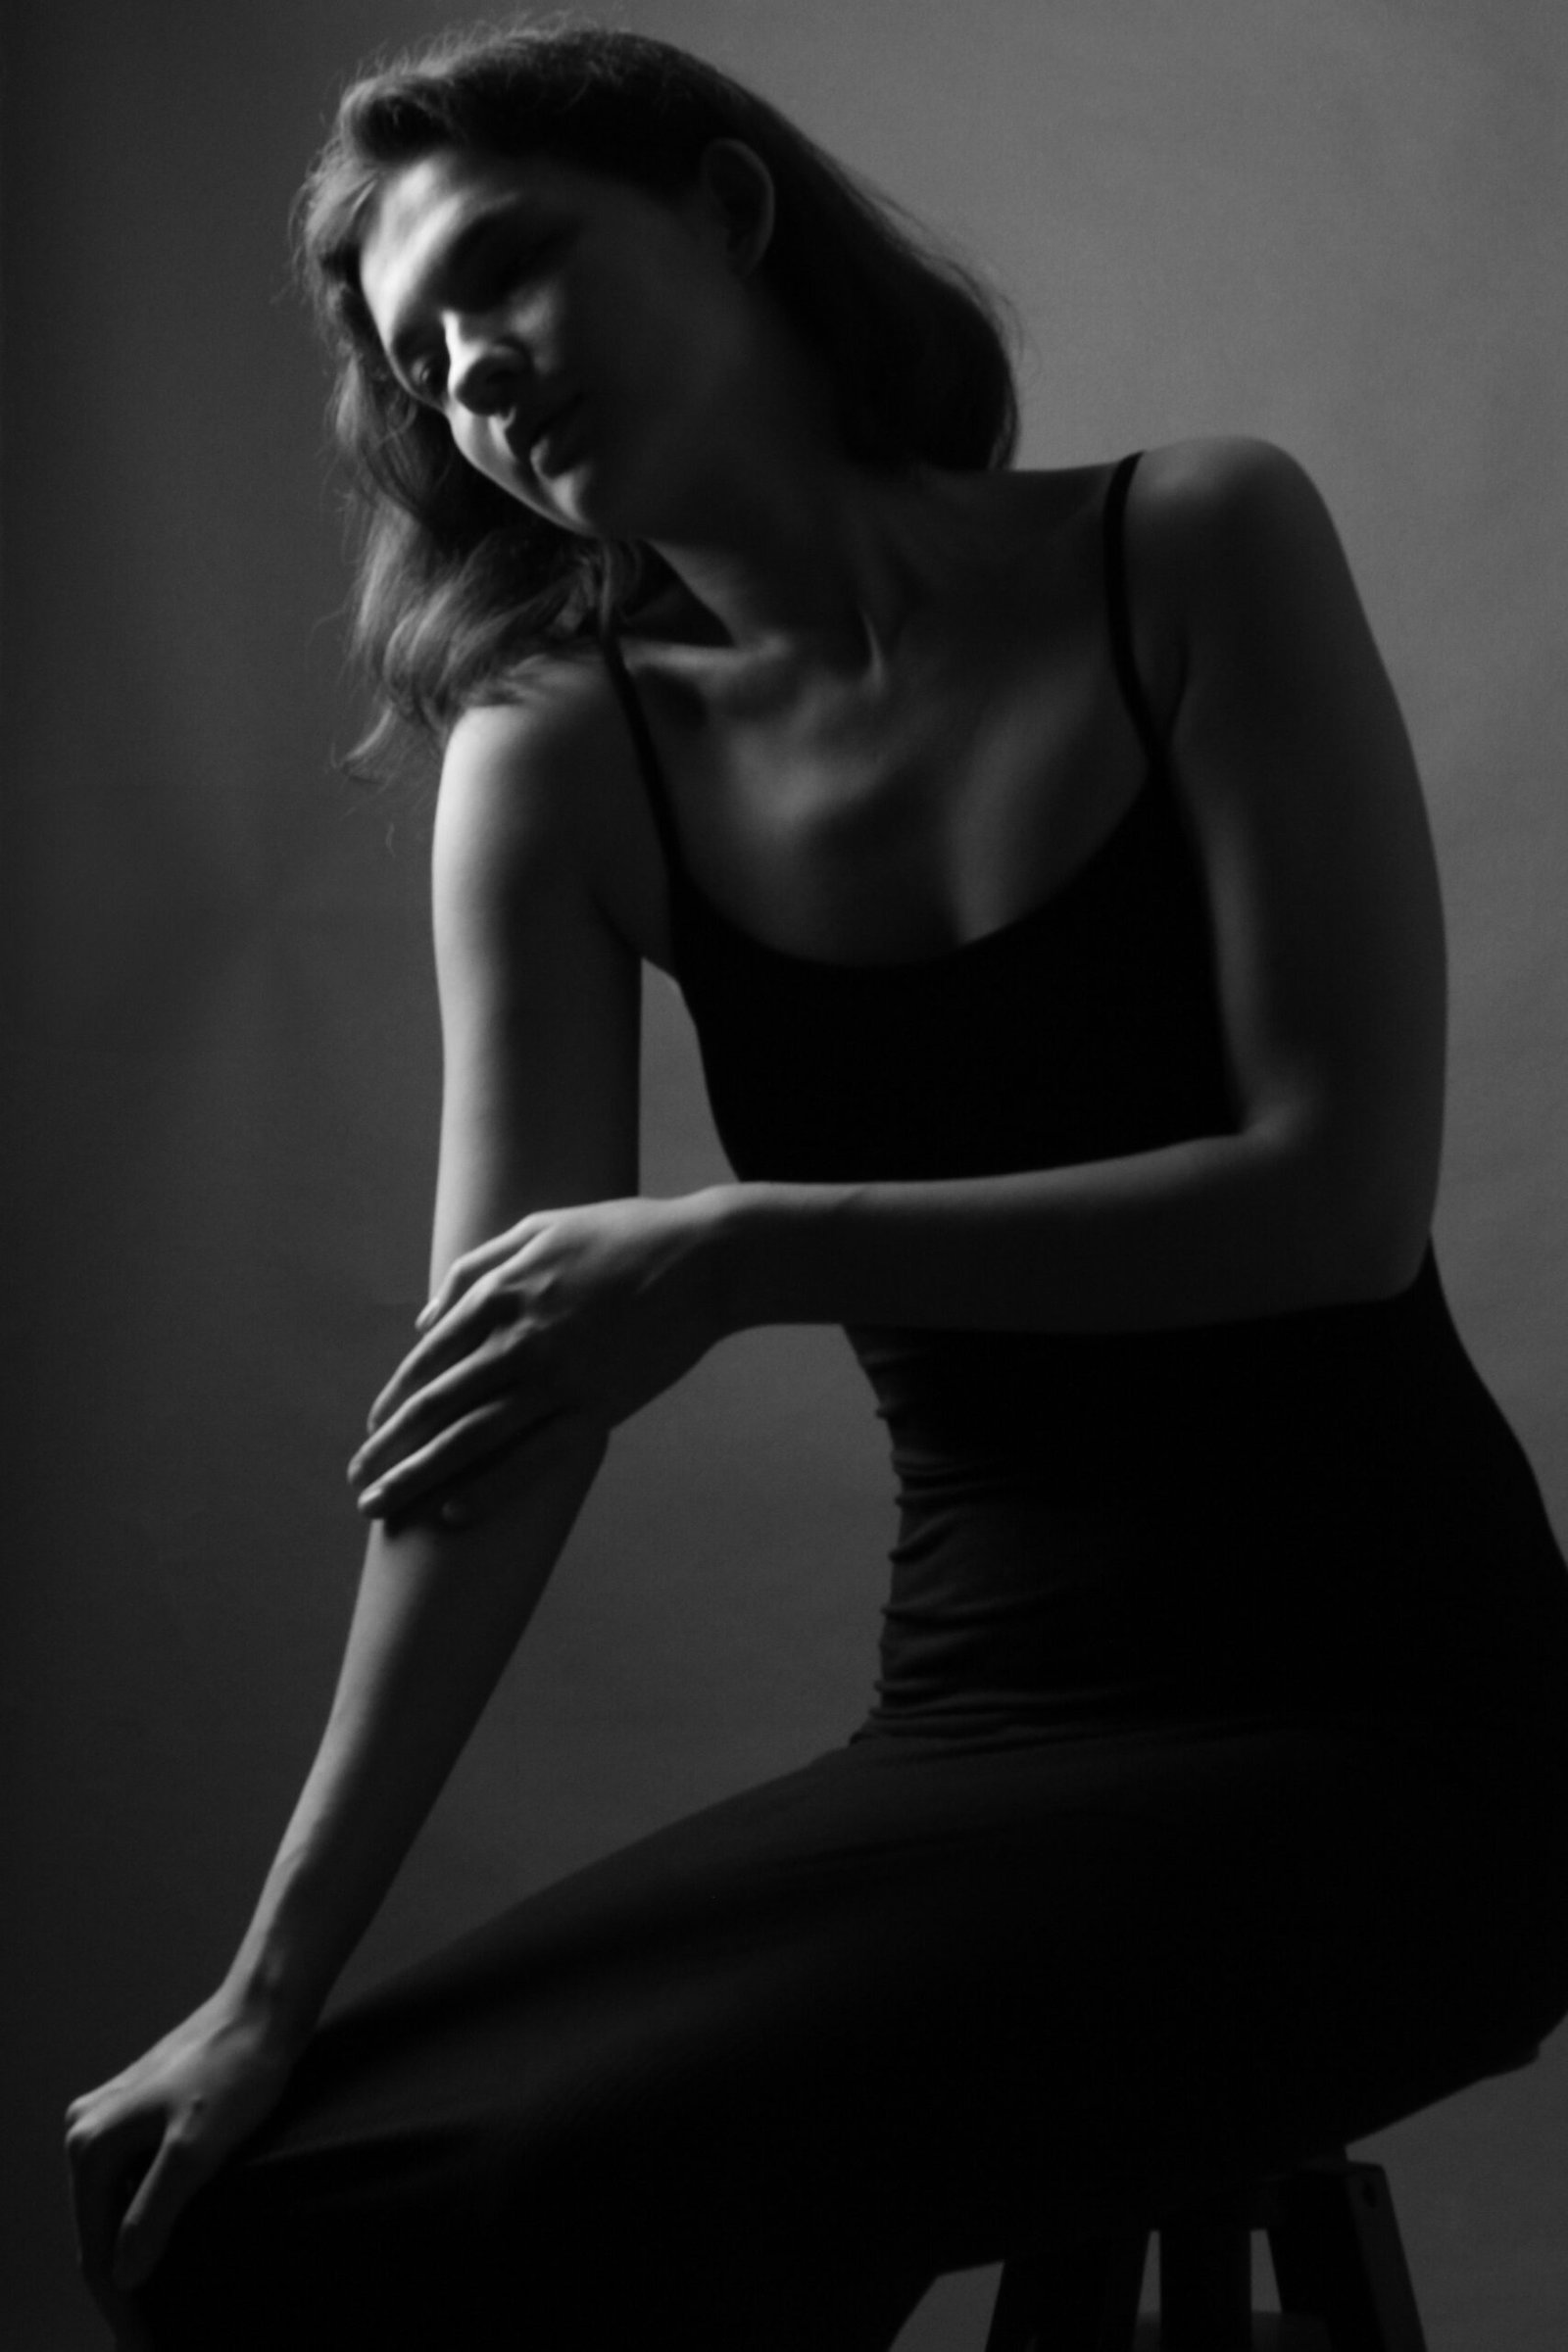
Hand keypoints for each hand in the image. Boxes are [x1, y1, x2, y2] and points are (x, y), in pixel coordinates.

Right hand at [64, 1990, 298, 2335]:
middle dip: (125, 2284)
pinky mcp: (143, 2112)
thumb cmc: (238, 2069)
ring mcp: (114, 2117)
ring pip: (116, 2207)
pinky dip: (147, 2218)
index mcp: (92, 2142)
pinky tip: (169, 2244)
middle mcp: (88, 2128)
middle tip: (151, 2334)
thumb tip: (122, 2275)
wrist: (266, 2006)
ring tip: (161, 2303)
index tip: (146, 2342)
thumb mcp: (196, 2150)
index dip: (123, 2302)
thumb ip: (154, 2213)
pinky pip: (134, 2181)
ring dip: (135, 2253)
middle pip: (100, 2229)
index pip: (97, 2247)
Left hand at [348, 1190, 732, 1524]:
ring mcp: (557, 1380)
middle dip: (388, 1452)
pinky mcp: (597, 1408)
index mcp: (500, 1294)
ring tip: (381, 1507)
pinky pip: (534, 1459)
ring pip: (470, 1440)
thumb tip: (424, 1321)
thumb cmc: (622, 1235)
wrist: (705, 1259)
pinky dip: (490, 1489)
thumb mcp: (538, 1230)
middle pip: (435, 1407)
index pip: (426, 1361)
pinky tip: (454, 1515)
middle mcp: (517, 1341)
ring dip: (418, 1477)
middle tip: (356, 1485)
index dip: (393, 1401)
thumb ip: (473, 1270)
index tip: (372, 1432)